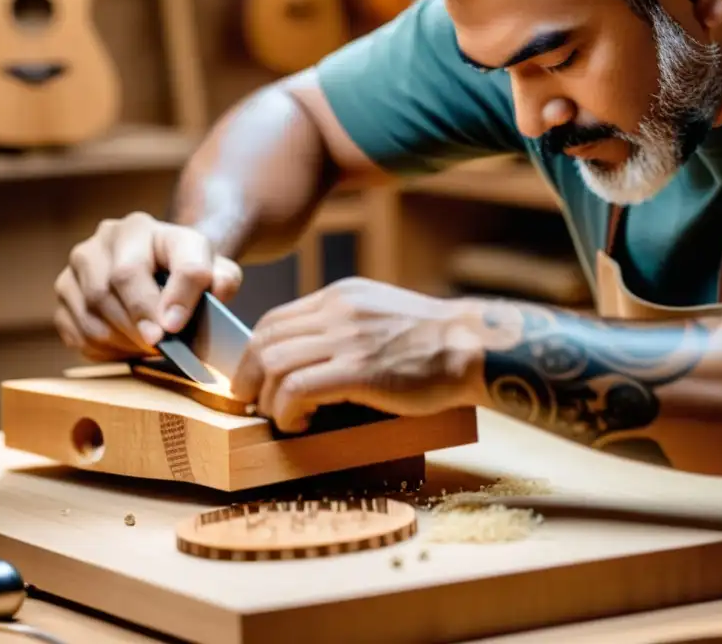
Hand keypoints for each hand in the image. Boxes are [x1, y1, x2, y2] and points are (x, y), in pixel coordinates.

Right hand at [54, 211, 242, 361]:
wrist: (164, 269)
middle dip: (137, 324)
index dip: (153, 299)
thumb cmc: (189, 271)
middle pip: (109, 287)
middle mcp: (104, 238)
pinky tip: (127, 348)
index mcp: (141, 228)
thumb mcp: (216, 269)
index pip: (141, 264)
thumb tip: (214, 293)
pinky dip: (101, 347)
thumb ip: (223, 278)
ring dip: (121, 339)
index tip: (174, 328)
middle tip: (160, 347)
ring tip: (149, 349)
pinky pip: (74, 328)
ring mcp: (78, 264)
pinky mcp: (65, 292)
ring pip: (90, 311)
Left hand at [228, 277, 484, 432]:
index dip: (254, 353)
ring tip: (280, 418)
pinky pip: (296, 388)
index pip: (274, 319)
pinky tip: (299, 424)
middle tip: (252, 404)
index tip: (255, 380)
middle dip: (247, 378)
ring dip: (266, 399)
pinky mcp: (358, 370)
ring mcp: (347, 338)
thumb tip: (313, 356)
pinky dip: (286, 411)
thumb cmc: (435, 340)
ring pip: (273, 364)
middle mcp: (337, 311)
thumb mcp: (381, 315)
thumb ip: (346, 326)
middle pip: (264, 339)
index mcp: (341, 297)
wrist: (474, 345)